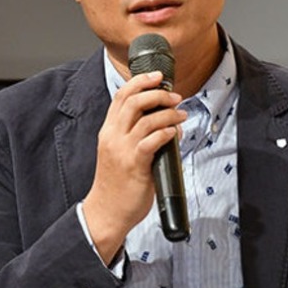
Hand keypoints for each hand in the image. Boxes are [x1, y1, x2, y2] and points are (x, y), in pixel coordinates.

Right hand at [82, 71, 186, 263]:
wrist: (106, 212)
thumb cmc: (117, 184)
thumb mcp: (120, 153)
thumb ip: (138, 136)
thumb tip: (168, 125)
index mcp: (108, 131)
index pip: (121, 96)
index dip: (140, 81)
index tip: (158, 76)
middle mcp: (112, 136)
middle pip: (133, 101)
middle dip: (157, 93)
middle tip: (175, 96)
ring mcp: (122, 150)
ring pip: (146, 118)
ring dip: (168, 113)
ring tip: (181, 115)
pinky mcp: (134, 164)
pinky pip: (151, 141)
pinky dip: (166, 132)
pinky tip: (175, 133)